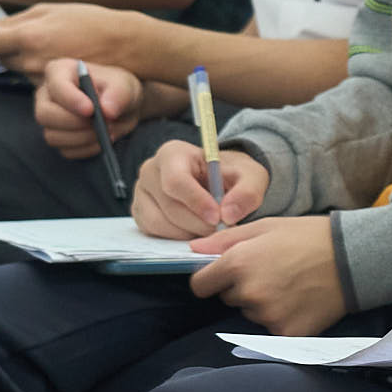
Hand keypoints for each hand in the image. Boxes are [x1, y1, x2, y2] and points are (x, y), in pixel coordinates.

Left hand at [0, 2, 136, 75]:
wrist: (125, 46)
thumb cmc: (91, 21)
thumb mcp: (54, 9)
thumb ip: (21, 19)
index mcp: (28, 35)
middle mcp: (30, 60)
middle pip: (2, 56)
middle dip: (8, 48)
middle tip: (27, 37)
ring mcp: (41, 77)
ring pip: (19, 68)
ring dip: (25, 59)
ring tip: (49, 46)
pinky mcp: (53, 88)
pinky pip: (36, 79)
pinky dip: (41, 70)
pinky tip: (58, 59)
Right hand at [34, 58, 142, 158]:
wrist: (121, 107)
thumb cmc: (118, 89)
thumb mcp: (125, 86)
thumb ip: (118, 95)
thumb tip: (107, 111)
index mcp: (60, 72)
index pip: (56, 86)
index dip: (71, 100)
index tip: (91, 110)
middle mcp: (47, 96)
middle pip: (45, 115)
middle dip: (74, 123)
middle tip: (102, 124)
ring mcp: (49, 119)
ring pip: (53, 136)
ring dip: (83, 138)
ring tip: (107, 131)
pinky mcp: (57, 138)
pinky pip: (65, 150)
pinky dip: (86, 149)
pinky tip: (101, 140)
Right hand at [131, 140, 266, 237]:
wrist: (219, 182)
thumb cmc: (232, 175)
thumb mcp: (250, 176)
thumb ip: (247, 191)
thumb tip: (229, 214)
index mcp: (172, 153)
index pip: (176, 181)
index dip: (196, 203)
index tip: (217, 217)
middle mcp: (150, 171)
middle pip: (169, 206)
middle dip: (198, 223)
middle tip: (221, 229)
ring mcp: (141, 193)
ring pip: (159, 223)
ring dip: (188, 233)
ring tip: (211, 229)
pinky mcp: (140, 213)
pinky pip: (154, 232)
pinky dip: (176, 237)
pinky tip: (196, 231)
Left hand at [187, 216, 346, 335]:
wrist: (354, 258)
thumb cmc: (309, 236)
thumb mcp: (266, 226)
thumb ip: (225, 240)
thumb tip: (193, 251)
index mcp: (239, 263)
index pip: (200, 285)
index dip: (210, 279)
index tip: (224, 275)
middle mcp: (249, 292)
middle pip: (228, 298)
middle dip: (243, 286)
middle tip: (273, 270)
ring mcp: (268, 316)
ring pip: (251, 313)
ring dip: (263, 302)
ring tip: (291, 284)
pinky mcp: (286, 334)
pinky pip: (272, 328)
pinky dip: (283, 318)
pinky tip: (300, 301)